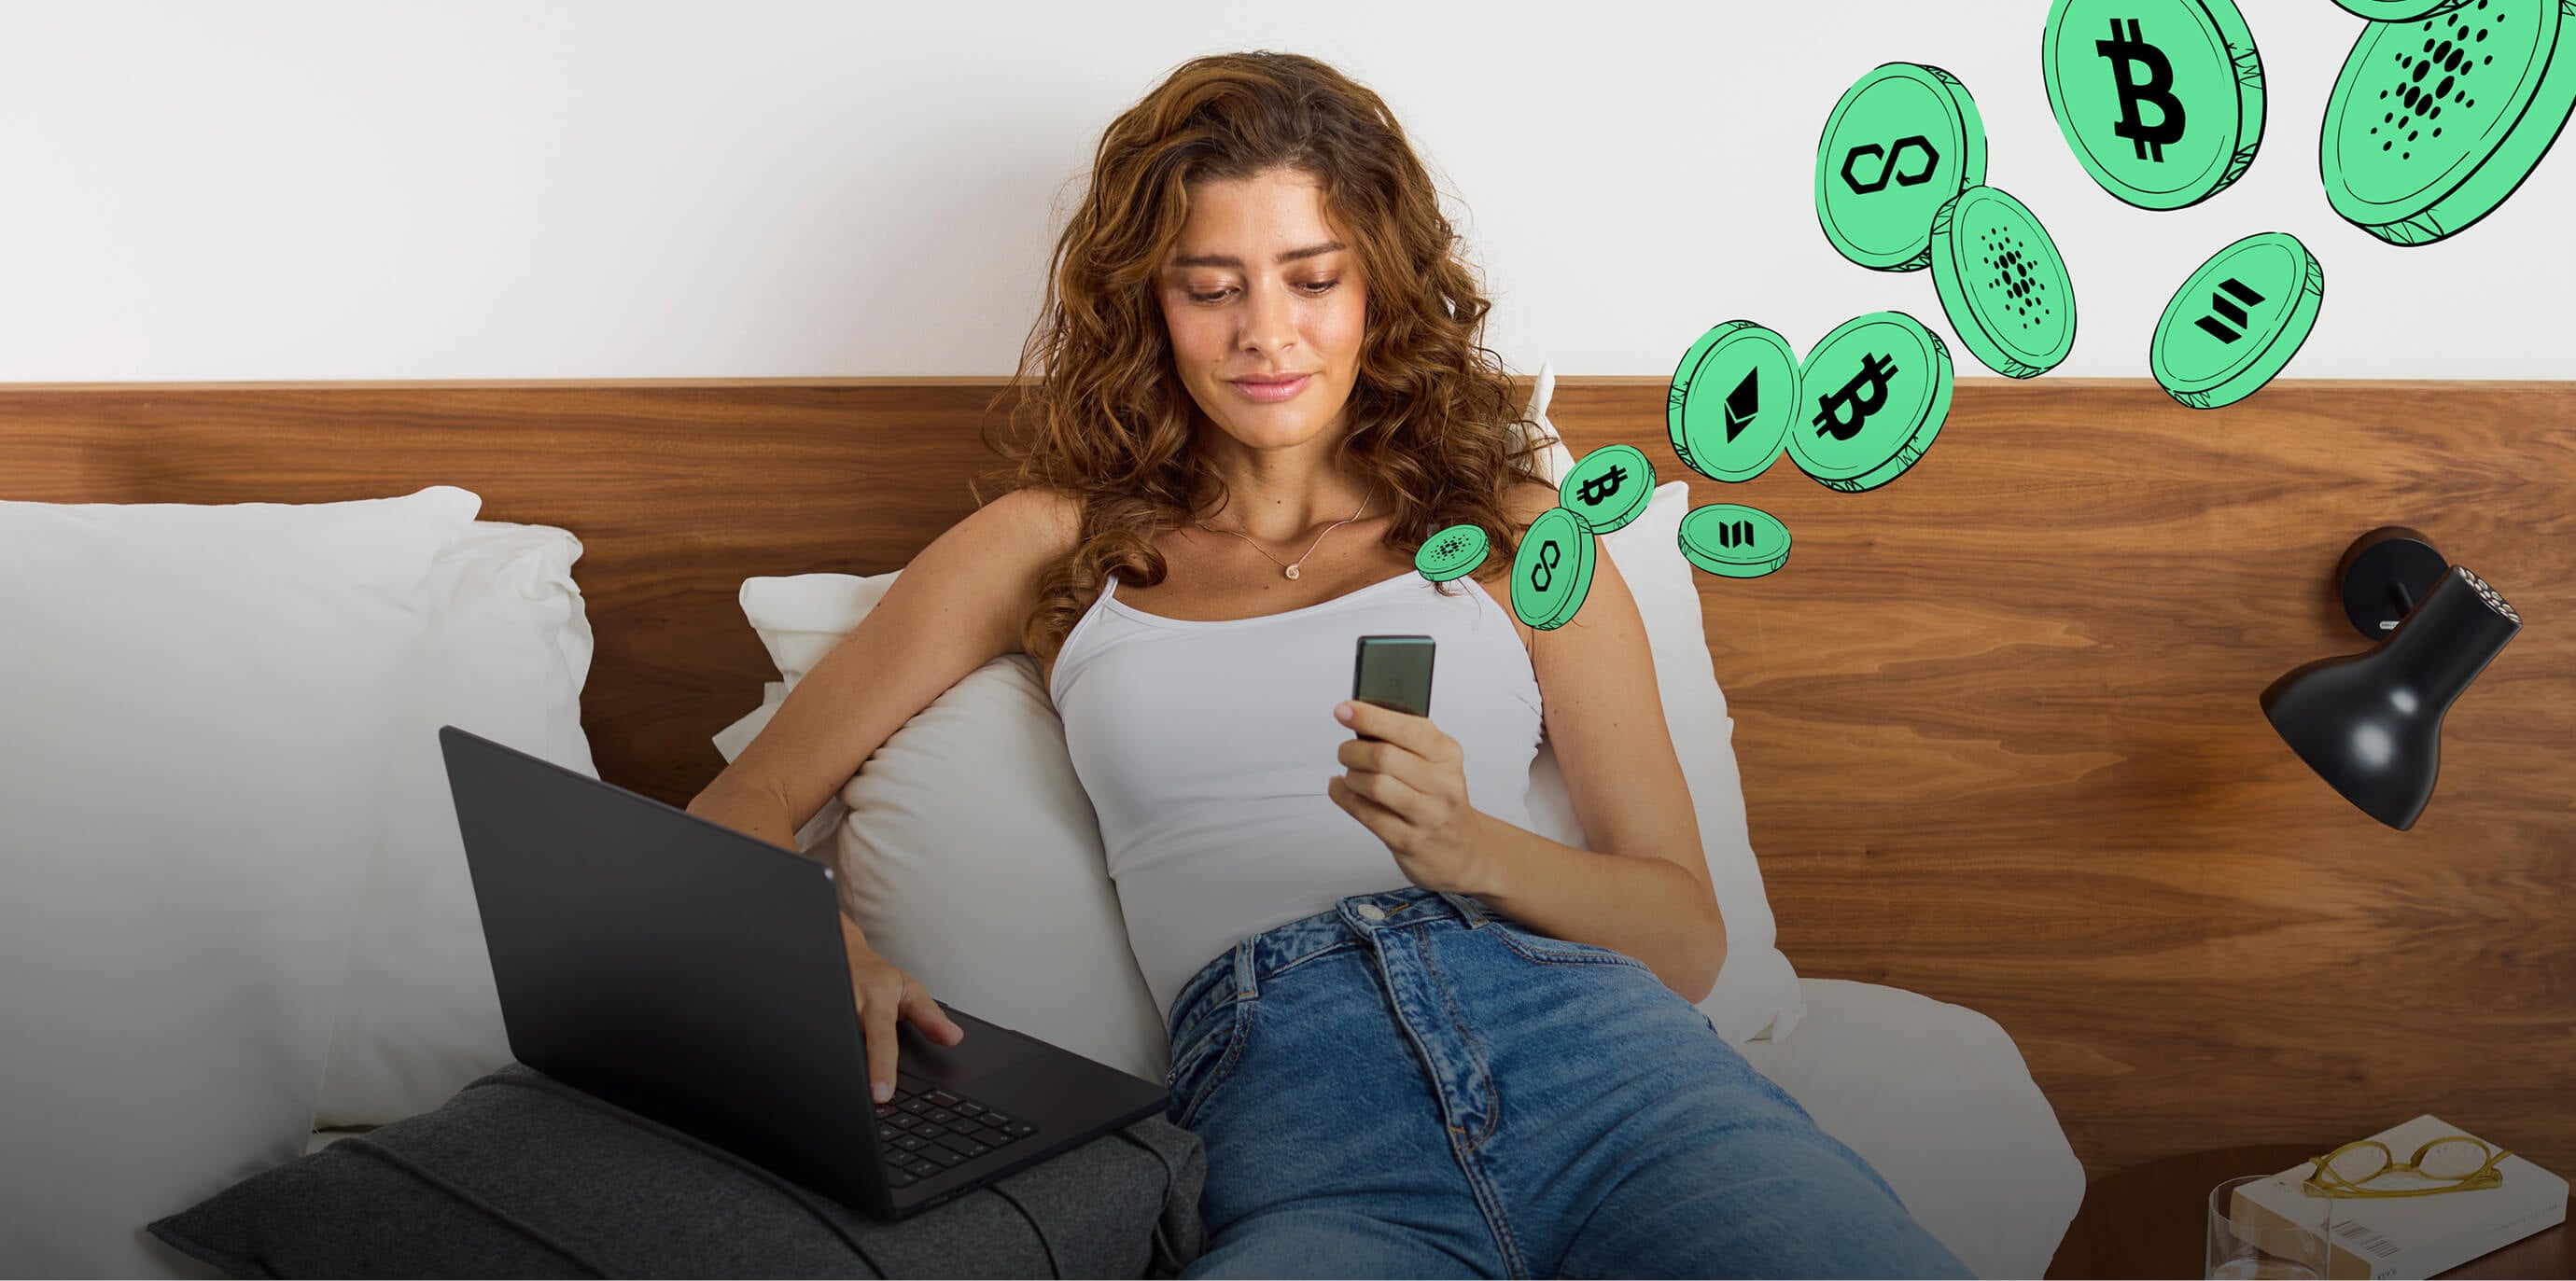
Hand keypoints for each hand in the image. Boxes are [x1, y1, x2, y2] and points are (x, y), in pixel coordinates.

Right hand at [840, 912, 963, 1103]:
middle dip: (857, 1078)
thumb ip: (930, 1017)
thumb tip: (953, 1037)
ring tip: (853, 1093)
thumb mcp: (909, 990)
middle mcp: (848, 1008)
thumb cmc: (875, 979)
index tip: (881, 1094)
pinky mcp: (815, 1022)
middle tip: (867, 1103)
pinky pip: (823, 1048)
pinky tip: (839, 1078)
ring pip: (835, 1051)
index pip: (880, 1040)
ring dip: (843, 1073)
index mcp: (875, 1003)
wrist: (843, 958)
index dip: (880, 1067)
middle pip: (851, 1050)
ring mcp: (829, 1016)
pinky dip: (832, 1065)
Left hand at [1327, 699, 1491, 894]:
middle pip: (1383, 756)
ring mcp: (1427, 814)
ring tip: (1351, 775)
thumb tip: (1360, 718)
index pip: (1406, 728)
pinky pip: (1366, 814)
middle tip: (1345, 751)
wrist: (1463, 849)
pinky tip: (1343, 790)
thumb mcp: (1436, 761)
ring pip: (1373, 784)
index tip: (1343, 710)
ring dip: (1351, 776)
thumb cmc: (1440, 797)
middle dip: (1352, 750)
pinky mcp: (1408, 840)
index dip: (1370, 717)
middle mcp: (1442, 783)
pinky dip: (1345, 797)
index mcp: (1447, 754)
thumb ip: (1404, 740)